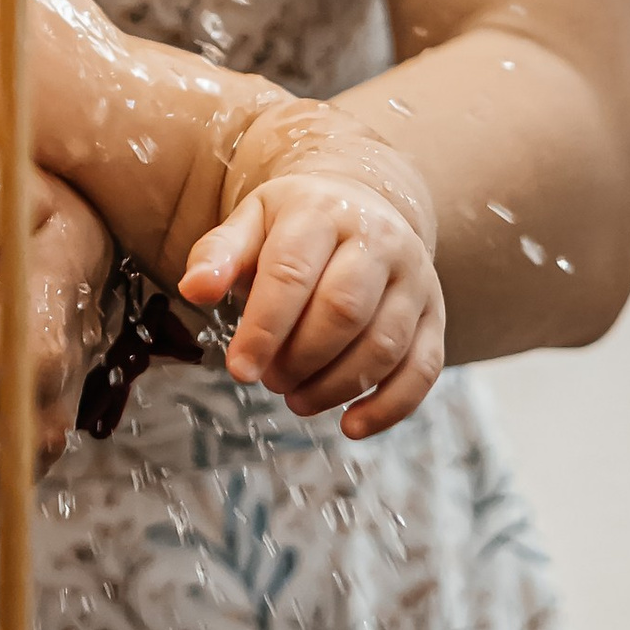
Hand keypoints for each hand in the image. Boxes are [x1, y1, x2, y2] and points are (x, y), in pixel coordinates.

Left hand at [183, 149, 442, 434]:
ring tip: (296, 398)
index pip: (292, 273)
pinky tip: (350, 425)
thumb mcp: (252, 221)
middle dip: (300, 358)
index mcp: (322, 210)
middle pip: (343, 310)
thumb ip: (219, 254)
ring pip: (384, 344)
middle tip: (269, 381)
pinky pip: (424, 369)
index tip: (240, 371)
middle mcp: (378, 240)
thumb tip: (194, 289)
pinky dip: (389, 407)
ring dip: (336, 386)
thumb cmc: (295, 223)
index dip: (264, 328)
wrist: (363, 204)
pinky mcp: (436, 315)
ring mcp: (415, 278)